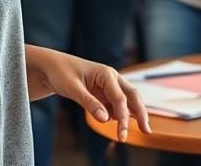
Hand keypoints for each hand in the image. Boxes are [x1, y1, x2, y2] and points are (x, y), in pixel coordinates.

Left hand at [36, 51, 151, 141]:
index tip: (122, 134)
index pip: (120, 98)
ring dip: (134, 115)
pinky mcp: (105, 94)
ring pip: (128, 101)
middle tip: (147, 131)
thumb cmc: (62, 73)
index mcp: (106, 74)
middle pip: (133, 96)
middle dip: (141, 113)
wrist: (53, 67)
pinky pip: (117, 106)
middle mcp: (112, 79)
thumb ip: (89, 103)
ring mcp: (110, 87)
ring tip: (140, 131)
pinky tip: (121, 126)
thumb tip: (104, 119)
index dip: (123, 117)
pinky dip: (121, 116)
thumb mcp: (73, 88)